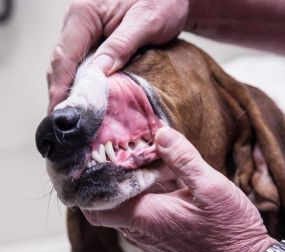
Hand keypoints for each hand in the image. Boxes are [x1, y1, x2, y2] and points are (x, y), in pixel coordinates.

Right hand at [48, 0, 189, 110]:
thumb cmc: (162, 0)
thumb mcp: (144, 22)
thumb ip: (120, 46)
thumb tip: (98, 74)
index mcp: (85, 14)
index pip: (65, 55)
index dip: (60, 85)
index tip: (59, 110)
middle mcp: (79, 21)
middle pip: (62, 62)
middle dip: (61, 91)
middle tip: (64, 119)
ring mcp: (86, 30)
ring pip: (69, 64)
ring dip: (69, 88)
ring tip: (73, 113)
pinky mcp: (96, 39)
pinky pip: (82, 62)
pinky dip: (81, 81)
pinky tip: (86, 96)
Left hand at [83, 127, 274, 251]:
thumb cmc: (229, 230)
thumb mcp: (210, 187)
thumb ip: (184, 159)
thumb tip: (161, 135)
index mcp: (147, 217)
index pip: (97, 207)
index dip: (90, 185)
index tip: (94, 161)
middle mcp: (141, 228)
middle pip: (112, 199)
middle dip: (116, 172)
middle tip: (124, 146)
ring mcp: (150, 232)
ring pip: (129, 201)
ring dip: (135, 178)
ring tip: (146, 153)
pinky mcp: (160, 232)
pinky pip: (144, 206)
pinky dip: (148, 188)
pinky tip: (164, 171)